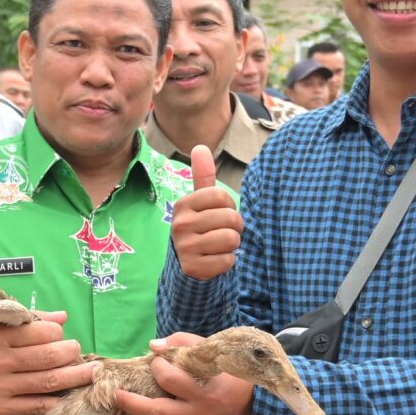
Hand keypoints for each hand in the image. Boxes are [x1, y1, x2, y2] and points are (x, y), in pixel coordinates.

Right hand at [0, 313, 95, 414]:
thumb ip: (25, 321)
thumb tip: (62, 317)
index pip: (41, 332)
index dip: (58, 333)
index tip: (62, 335)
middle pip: (49, 357)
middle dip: (72, 354)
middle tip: (79, 352)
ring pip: (48, 383)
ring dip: (74, 377)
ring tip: (90, 373)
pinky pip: (35, 406)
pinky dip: (55, 401)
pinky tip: (68, 396)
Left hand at [106, 334, 253, 414]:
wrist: (252, 400)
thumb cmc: (229, 370)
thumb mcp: (211, 351)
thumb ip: (182, 344)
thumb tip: (151, 347)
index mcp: (204, 390)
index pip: (173, 380)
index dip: (158, 367)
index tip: (152, 358)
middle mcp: (194, 412)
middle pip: (157, 413)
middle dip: (131, 404)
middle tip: (112, 395)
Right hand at [169, 146, 241, 280]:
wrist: (185, 264)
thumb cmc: (200, 228)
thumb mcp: (200, 202)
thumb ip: (203, 176)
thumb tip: (200, 147)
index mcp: (184, 204)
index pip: (221, 196)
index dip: (229, 206)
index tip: (221, 214)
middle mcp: (181, 224)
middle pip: (230, 218)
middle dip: (235, 227)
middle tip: (223, 232)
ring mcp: (185, 247)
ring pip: (230, 239)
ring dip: (232, 245)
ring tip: (220, 246)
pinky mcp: (192, 268)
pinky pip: (227, 261)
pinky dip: (227, 262)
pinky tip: (215, 260)